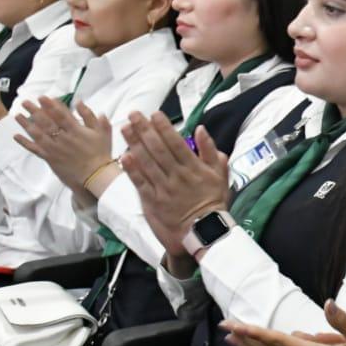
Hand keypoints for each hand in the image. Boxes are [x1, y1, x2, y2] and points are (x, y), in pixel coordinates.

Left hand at [14, 97, 114, 196]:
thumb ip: (90, 115)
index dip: (50, 105)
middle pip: (45, 122)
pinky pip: (35, 150)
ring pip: (37, 134)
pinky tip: (16, 136)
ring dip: (26, 124)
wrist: (95, 176)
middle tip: (25, 102)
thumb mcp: (102, 131)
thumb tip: (79, 101)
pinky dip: (25, 143)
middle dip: (34, 111)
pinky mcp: (50, 158)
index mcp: (75, 130)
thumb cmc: (101, 153)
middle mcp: (62, 138)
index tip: (42, 97)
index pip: (60, 114)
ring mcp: (54, 149)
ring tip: (17, 115)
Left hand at [119, 112, 228, 258]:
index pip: (175, 143)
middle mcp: (177, 175)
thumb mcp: (220, 175)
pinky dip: (133, 169)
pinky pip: (141, 183)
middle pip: (158, 149)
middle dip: (144, 130)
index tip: (154, 114)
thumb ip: (211, 151)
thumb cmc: (213, 202)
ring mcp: (163, 188)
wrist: (203, 231)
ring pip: (147, 162)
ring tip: (125, 128)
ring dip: (135, 144)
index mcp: (193, 167)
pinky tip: (125, 156)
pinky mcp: (153, 201)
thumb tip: (200, 129)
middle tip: (134, 114)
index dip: (164, 127)